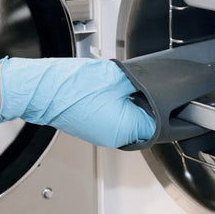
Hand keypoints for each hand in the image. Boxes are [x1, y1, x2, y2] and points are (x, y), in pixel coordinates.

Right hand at [0, 57, 155, 147]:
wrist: (39, 89)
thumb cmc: (69, 85)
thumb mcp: (116, 76)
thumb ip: (140, 82)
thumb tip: (153, 83)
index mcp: (126, 129)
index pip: (159, 124)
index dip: (168, 109)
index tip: (175, 99)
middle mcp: (114, 137)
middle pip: (145, 124)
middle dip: (151, 106)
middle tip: (154, 87)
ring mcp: (102, 134)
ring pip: (130, 120)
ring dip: (134, 105)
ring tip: (131, 86)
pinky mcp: (92, 126)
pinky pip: (114, 118)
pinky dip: (120, 106)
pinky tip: (116, 90)